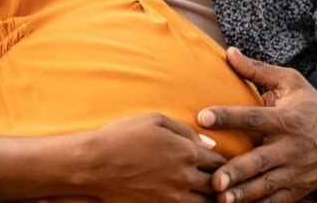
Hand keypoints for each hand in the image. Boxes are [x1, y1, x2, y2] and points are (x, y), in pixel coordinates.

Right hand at [81, 113, 226, 201]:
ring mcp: (173, 196)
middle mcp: (184, 176)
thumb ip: (186, 131)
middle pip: (218, 184)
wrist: (93, 164)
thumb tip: (210, 144)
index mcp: (186, 151)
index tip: (220, 162)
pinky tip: (191, 198)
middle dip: (222, 181)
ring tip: (209, 192)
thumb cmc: (122, 136)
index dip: (223, 162)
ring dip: (212, 197)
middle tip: (221, 179)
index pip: (220, 161)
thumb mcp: (155, 121)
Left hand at [197, 48, 316, 202]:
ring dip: (244, 194)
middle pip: (260, 160)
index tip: (202, 116)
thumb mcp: (290, 81)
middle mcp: (291, 147)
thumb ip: (257, 70)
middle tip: (214, 179)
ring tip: (221, 199)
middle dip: (237, 171)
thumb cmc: (312, 104)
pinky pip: (276, 201)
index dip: (227, 116)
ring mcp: (296, 171)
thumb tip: (229, 52)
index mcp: (286, 118)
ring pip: (266, 186)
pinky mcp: (299, 189)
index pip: (253, 117)